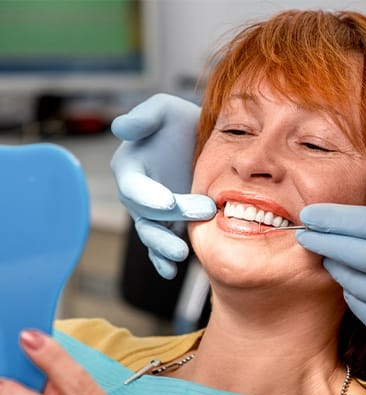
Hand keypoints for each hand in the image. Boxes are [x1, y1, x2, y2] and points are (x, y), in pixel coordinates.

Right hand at [111, 93, 215, 278]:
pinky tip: (171, 271)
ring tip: (181, 254)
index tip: (169, 202)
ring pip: (152, 235)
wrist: (203, 144)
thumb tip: (120, 127)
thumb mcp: (164, 110)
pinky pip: (160, 247)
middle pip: (147, 214)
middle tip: (204, 212)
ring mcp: (153, 215)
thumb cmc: (180, 123)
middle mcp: (138, 195)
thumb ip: (144, 117)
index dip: (148, 196)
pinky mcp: (168, 227)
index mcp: (130, 168)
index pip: (133, 187)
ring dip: (164, 247)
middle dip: (171, 219)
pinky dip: (162, 260)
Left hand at [297, 203, 365, 348]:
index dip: (328, 217)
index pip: (355, 222)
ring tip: (330, 257)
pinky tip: (352, 284)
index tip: (308, 215)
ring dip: (335, 265)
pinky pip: (357, 303)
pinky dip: (352, 291)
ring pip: (346, 278)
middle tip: (305, 236)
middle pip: (343, 250)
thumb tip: (352, 219)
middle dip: (320, 240)